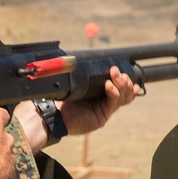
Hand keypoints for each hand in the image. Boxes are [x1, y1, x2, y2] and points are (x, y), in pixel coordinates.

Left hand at [12, 65, 139, 152]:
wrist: (52, 113)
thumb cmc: (60, 98)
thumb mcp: (76, 85)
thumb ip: (86, 77)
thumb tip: (91, 60)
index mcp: (99, 97)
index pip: (119, 90)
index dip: (125, 82)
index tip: (124, 72)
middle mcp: (103, 105)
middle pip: (124, 93)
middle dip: (124, 80)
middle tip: (117, 71)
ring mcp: (103, 112)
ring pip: (122, 98)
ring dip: (121, 85)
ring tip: (115, 74)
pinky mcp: (101, 118)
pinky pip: (112, 104)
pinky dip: (113, 93)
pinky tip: (109, 85)